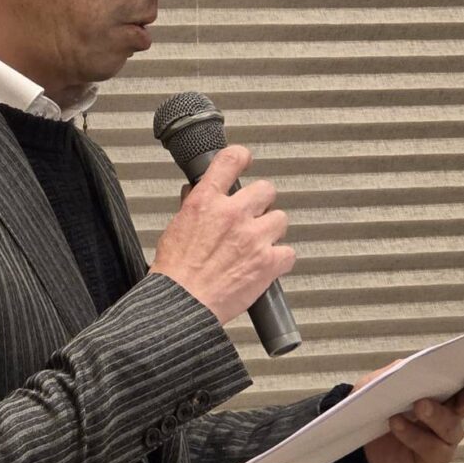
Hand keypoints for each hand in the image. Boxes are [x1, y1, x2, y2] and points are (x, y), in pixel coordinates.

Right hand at [149, 146, 294, 323]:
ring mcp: (254, 237)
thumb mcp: (174, 229)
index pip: (230, 160)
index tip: (245, 160)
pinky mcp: (269, 262)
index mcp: (206, 202)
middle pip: (266, 190)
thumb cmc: (174, 274)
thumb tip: (195, 193)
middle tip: (251, 217)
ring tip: (257, 244)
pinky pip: (288, 252)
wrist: (182, 305)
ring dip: (271, 231)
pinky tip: (265, 265)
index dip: (241, 157)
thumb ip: (192, 207)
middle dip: (260, 203)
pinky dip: (279, 260)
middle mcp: (233, 214)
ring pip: (281, 219)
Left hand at [361, 348, 463, 462]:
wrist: (358, 434)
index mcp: (447, 386)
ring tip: (419, 405)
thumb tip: (416, 365)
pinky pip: (432, 448)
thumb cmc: (377, 401)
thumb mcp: (382, 379)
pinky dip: (413, 434)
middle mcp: (453, 410)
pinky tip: (396, 422)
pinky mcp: (432, 457)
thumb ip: (399, 371)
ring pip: (453, 426)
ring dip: (438, 415)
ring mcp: (445, 436)